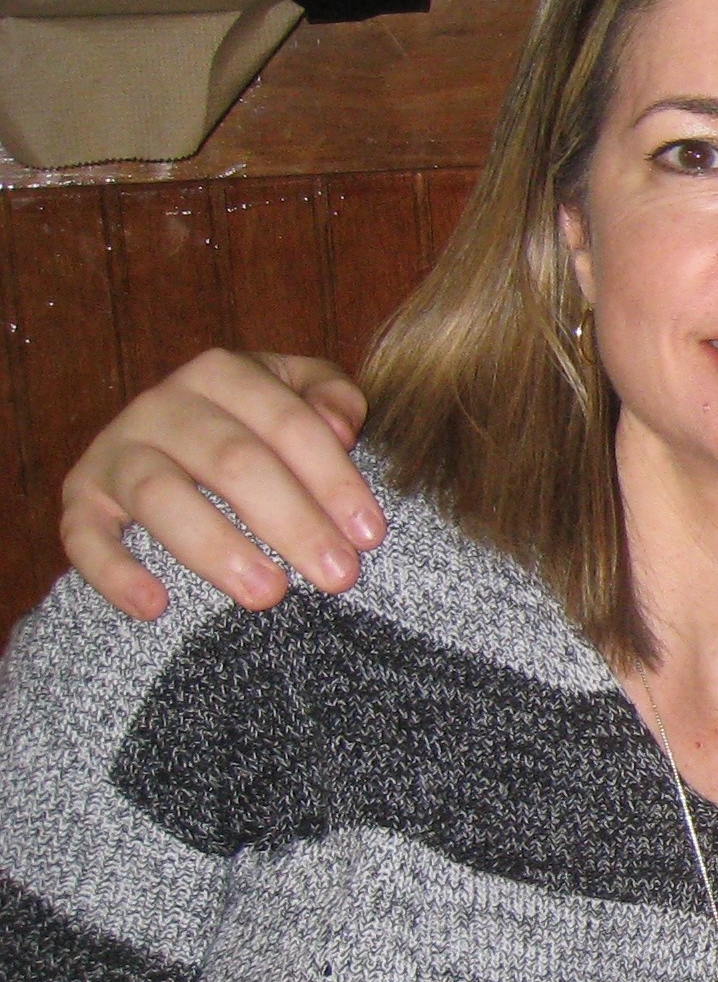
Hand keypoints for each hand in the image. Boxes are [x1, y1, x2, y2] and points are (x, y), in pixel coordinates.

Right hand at [59, 350, 382, 618]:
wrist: (173, 438)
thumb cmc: (261, 423)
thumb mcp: (302, 393)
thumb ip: (333, 396)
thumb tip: (343, 425)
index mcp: (224, 373)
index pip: (289, 423)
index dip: (334, 479)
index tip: (370, 534)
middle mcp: (163, 404)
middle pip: (233, 461)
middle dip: (293, 522)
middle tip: (338, 575)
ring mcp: (116, 451)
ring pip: (161, 495)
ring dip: (216, 548)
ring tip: (268, 595)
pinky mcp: (82, 498)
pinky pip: (85, 535)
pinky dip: (115, 571)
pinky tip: (155, 607)